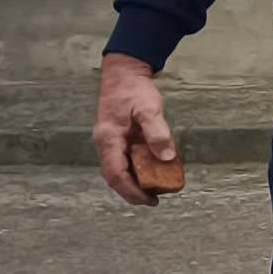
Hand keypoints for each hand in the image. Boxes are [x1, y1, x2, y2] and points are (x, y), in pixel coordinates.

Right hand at [92, 55, 179, 206]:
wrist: (124, 73)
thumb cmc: (134, 90)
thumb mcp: (149, 109)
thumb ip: (157, 132)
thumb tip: (166, 158)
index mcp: (108, 139)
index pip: (116, 174)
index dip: (131, 191)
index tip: (149, 200)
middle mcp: (106, 144)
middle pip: (116, 176)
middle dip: (134, 191)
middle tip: (154, 200)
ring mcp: (111, 142)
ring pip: (121, 169)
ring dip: (136, 181)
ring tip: (157, 189)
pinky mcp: (119, 138)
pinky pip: (127, 159)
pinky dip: (139, 168)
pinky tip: (155, 171)